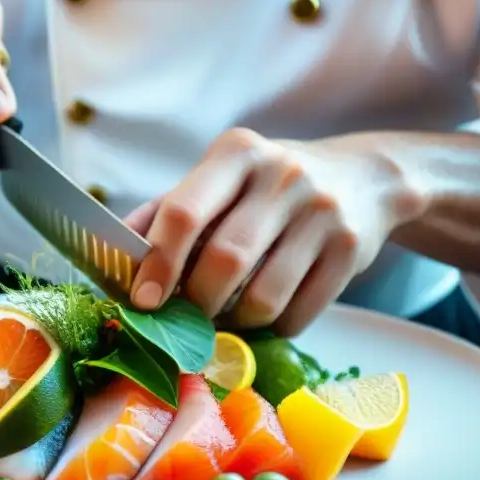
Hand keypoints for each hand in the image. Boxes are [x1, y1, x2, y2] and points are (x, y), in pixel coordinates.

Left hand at [125, 128, 426, 335]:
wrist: (365, 179)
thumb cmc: (271, 186)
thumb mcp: (221, 178)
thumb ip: (168, 210)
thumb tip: (113, 252)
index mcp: (236, 152)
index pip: (184, 212)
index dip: (158, 263)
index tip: (143, 301)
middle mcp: (282, 176)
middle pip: (223, 261)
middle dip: (196, 303)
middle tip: (186, 317)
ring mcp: (321, 213)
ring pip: (262, 298)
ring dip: (234, 322)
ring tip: (227, 314)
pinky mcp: (350, 250)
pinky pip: (297, 314)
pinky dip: (273, 327)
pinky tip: (269, 312)